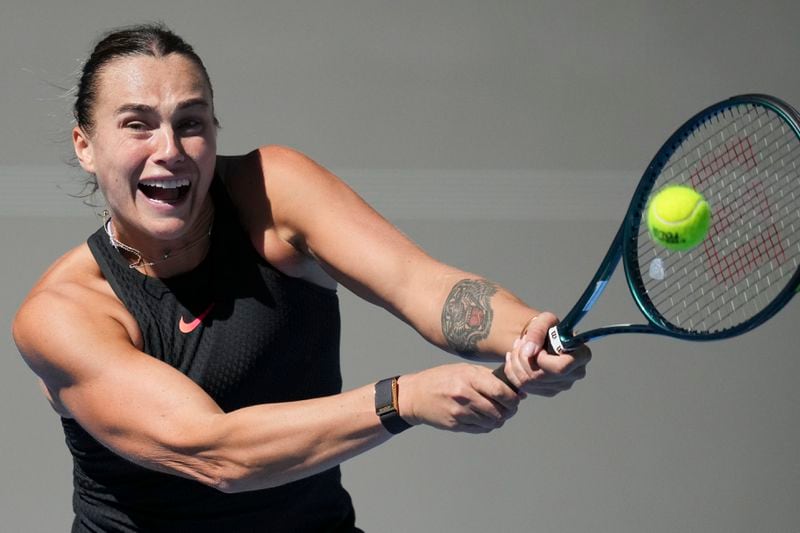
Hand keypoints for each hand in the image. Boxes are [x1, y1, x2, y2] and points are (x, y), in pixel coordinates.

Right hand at [397, 364, 520, 433]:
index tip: (517, 398)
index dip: (514, 398)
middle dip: (509, 410)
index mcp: (468, 378)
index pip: (501, 391)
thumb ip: (489, 377)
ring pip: (492, 422)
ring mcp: (459, 412)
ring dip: (499, 419)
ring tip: (497, 412)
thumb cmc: (442, 379)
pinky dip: (487, 425)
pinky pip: (481, 429)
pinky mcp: (455, 425)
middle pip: (499, 410)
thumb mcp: (464, 370)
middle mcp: (464, 395)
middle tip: (510, 407)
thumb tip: (516, 388)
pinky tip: (484, 418)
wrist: (415, 395)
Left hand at [502, 312, 590, 396]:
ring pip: (529, 382)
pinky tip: (513, 358)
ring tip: (517, 347)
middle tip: (520, 342)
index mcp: (581, 355)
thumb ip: (537, 331)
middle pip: (541, 376)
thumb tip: (529, 352)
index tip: (537, 347)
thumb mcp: (545, 320)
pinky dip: (512, 370)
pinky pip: (522, 386)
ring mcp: (561, 386)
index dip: (542, 359)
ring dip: (515, 362)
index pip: (561, 367)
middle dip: (523, 357)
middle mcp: (575, 374)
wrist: (544, 339)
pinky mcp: (547, 391)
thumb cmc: (549, 328)